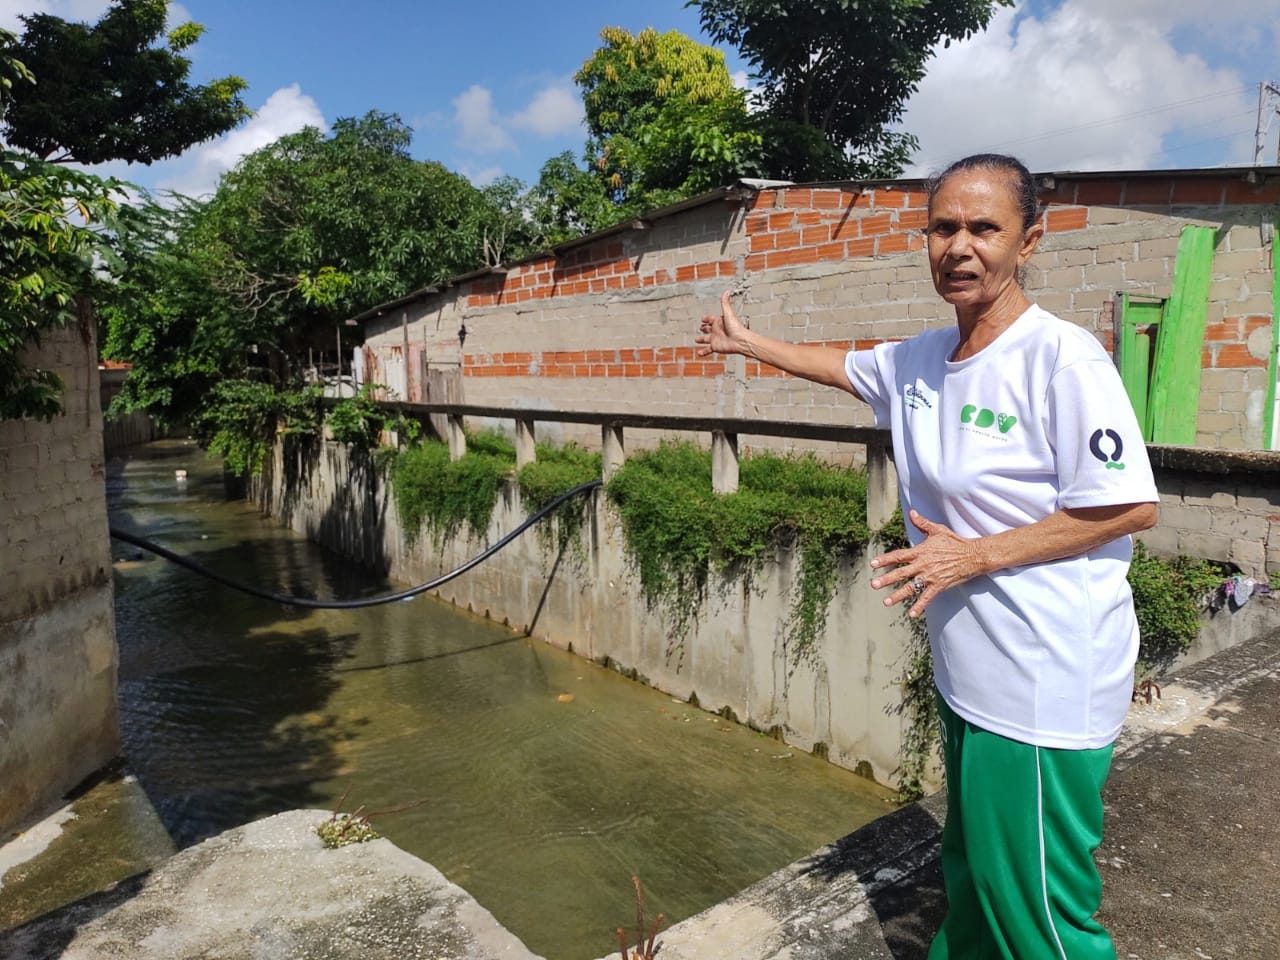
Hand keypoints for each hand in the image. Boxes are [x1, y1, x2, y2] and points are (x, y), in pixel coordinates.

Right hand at [696, 290, 751, 356]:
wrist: (740, 341)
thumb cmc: (736, 327)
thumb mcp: (729, 313)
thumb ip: (725, 303)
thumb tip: (727, 291)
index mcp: (718, 322)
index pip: (710, 319)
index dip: (706, 318)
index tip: (703, 318)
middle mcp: (716, 330)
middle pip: (707, 329)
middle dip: (703, 328)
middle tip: (700, 327)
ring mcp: (715, 339)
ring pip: (705, 339)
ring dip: (701, 340)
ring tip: (696, 340)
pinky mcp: (715, 347)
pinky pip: (707, 350)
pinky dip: (703, 352)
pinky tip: (699, 354)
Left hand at [868, 509, 982, 617]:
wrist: (973, 555)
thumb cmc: (955, 542)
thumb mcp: (937, 530)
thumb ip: (922, 523)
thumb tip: (911, 512)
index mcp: (920, 552)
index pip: (898, 556)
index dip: (885, 559)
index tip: (873, 564)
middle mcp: (923, 565)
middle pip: (901, 573)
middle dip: (886, 579)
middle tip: (873, 584)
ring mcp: (930, 577)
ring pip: (911, 587)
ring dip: (898, 595)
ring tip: (885, 602)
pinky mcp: (939, 586)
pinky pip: (927, 598)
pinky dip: (919, 606)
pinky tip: (911, 614)